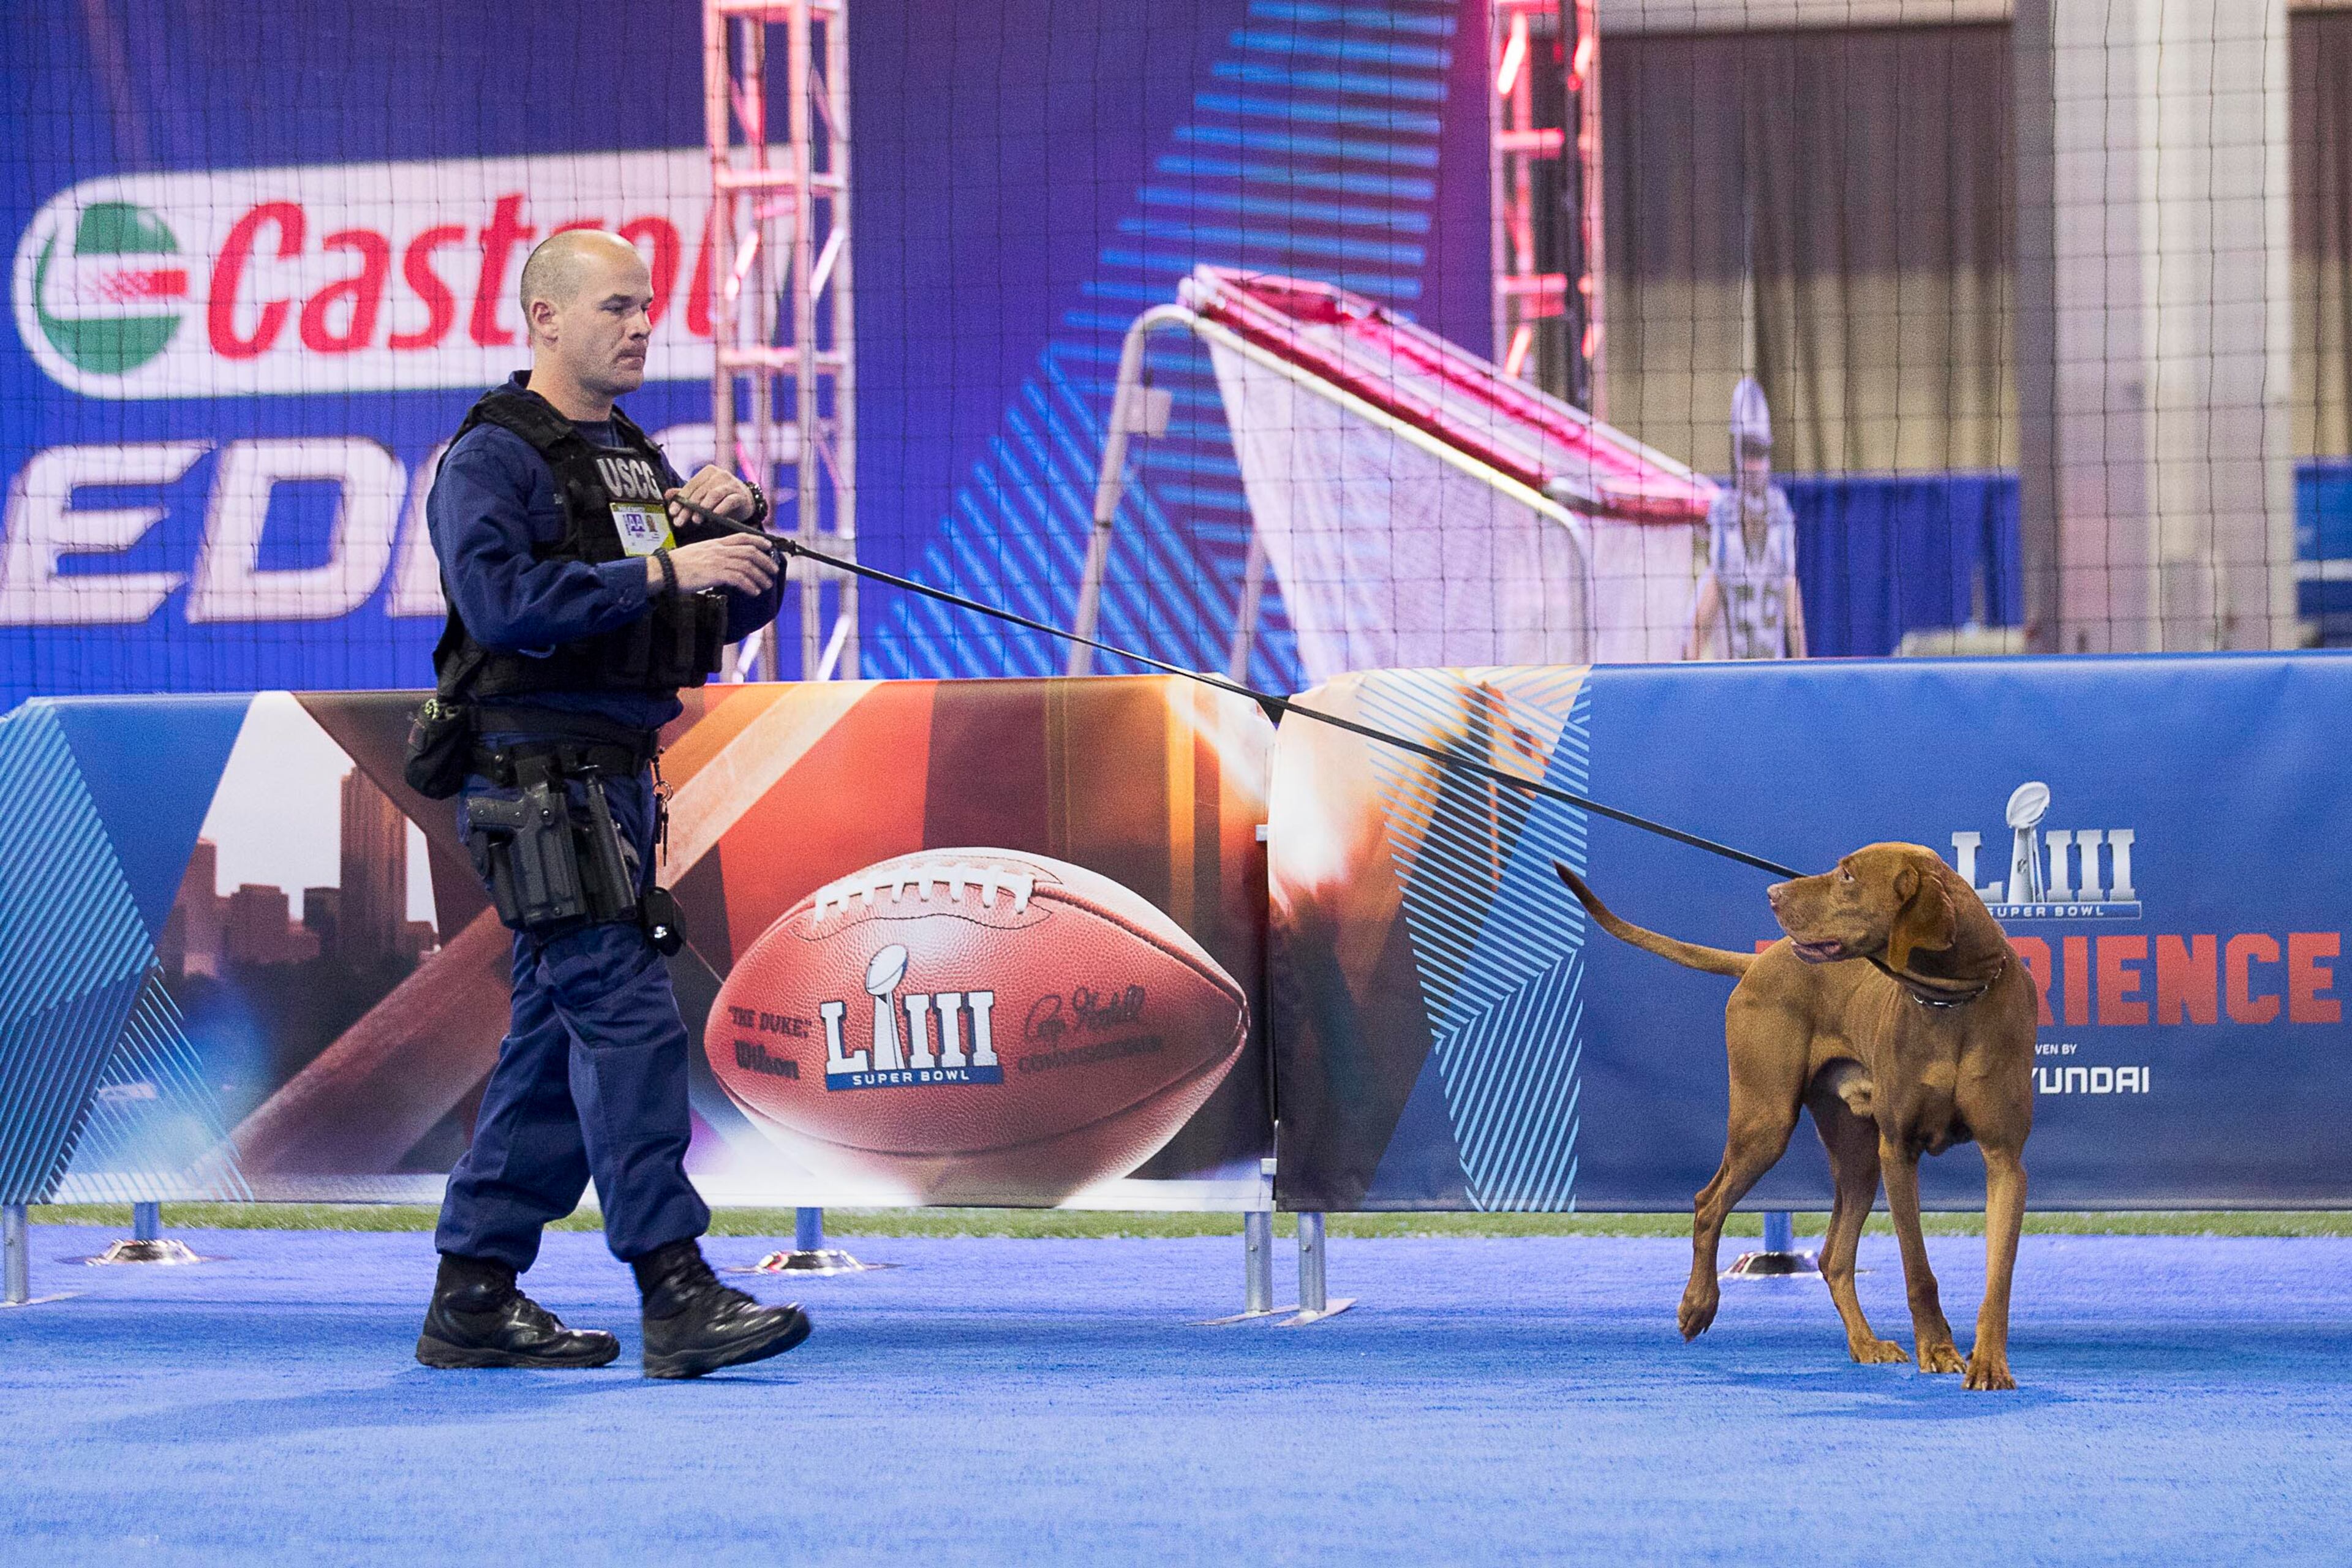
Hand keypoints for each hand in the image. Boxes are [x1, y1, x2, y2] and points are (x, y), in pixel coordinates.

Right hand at [658, 535, 779, 596]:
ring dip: (760, 576)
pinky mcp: (714, 574)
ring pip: (747, 566)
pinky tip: (753, 592)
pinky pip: (738, 579)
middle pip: (750, 551)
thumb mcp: (698, 553)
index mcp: (715, 543)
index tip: (769, 547)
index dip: (758, 540)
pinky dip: (749, 585)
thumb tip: (725, 563)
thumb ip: (713, 554)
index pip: (742, 537)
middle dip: (765, 561)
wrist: (664, 570)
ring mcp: (717, 561)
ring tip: (766, 585)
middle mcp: (719, 549)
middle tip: (773, 570)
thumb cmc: (678, 565)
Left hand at [666, 465, 754, 524]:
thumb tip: (667, 495)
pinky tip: (713, 516)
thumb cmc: (721, 497)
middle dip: (689, 508)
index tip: (673, 512)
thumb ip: (686, 494)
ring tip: (696, 520)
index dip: (680, 500)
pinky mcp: (740, 495)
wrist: (745, 500)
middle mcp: (719, 475)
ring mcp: (731, 484)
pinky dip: (720, 509)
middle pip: (700, 492)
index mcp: (708, 472)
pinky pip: (728, 502)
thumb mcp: (702, 494)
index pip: (691, 486)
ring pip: (713, 495)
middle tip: (682, 521)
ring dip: (703, 509)